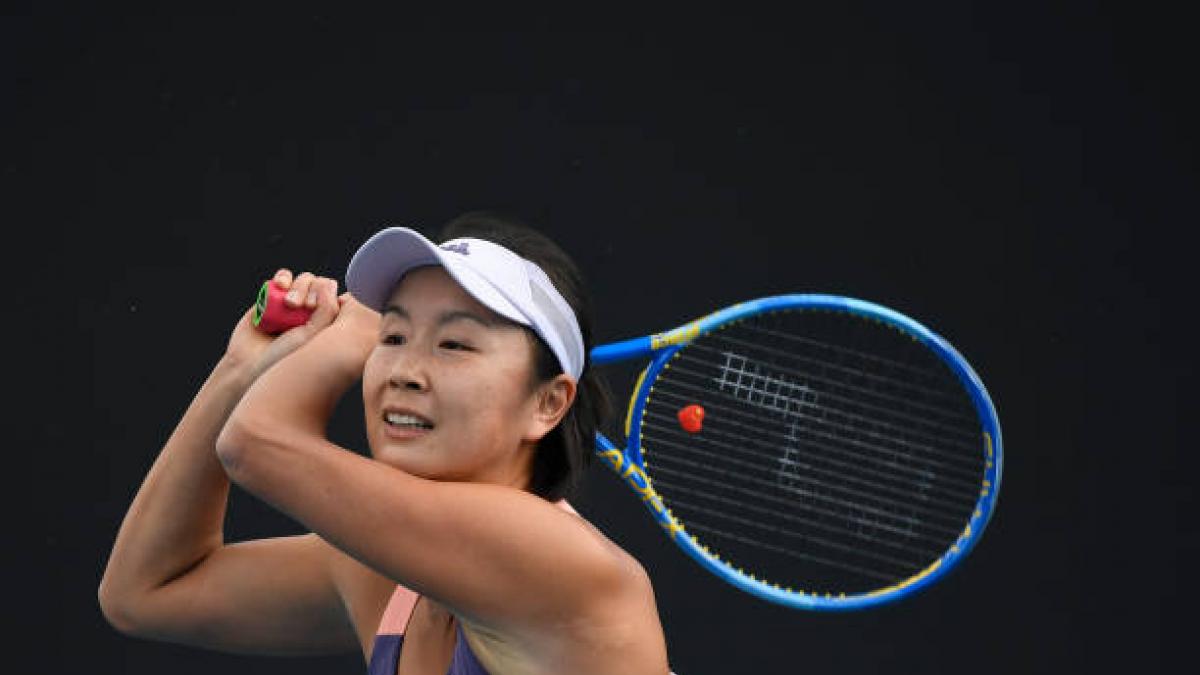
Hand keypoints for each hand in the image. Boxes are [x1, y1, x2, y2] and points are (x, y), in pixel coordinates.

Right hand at [225, 269, 341, 380]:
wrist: (249, 364)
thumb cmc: (284, 357)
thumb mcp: (312, 336)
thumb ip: (327, 310)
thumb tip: (328, 283)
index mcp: (327, 324)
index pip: (340, 297)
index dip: (333, 296)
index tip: (321, 311)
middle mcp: (311, 313)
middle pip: (323, 285)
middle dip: (315, 291)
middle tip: (306, 307)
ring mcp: (292, 303)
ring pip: (306, 280)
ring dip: (301, 286)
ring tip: (290, 304)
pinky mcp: (272, 296)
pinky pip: (284, 277)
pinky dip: (284, 277)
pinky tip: (281, 285)